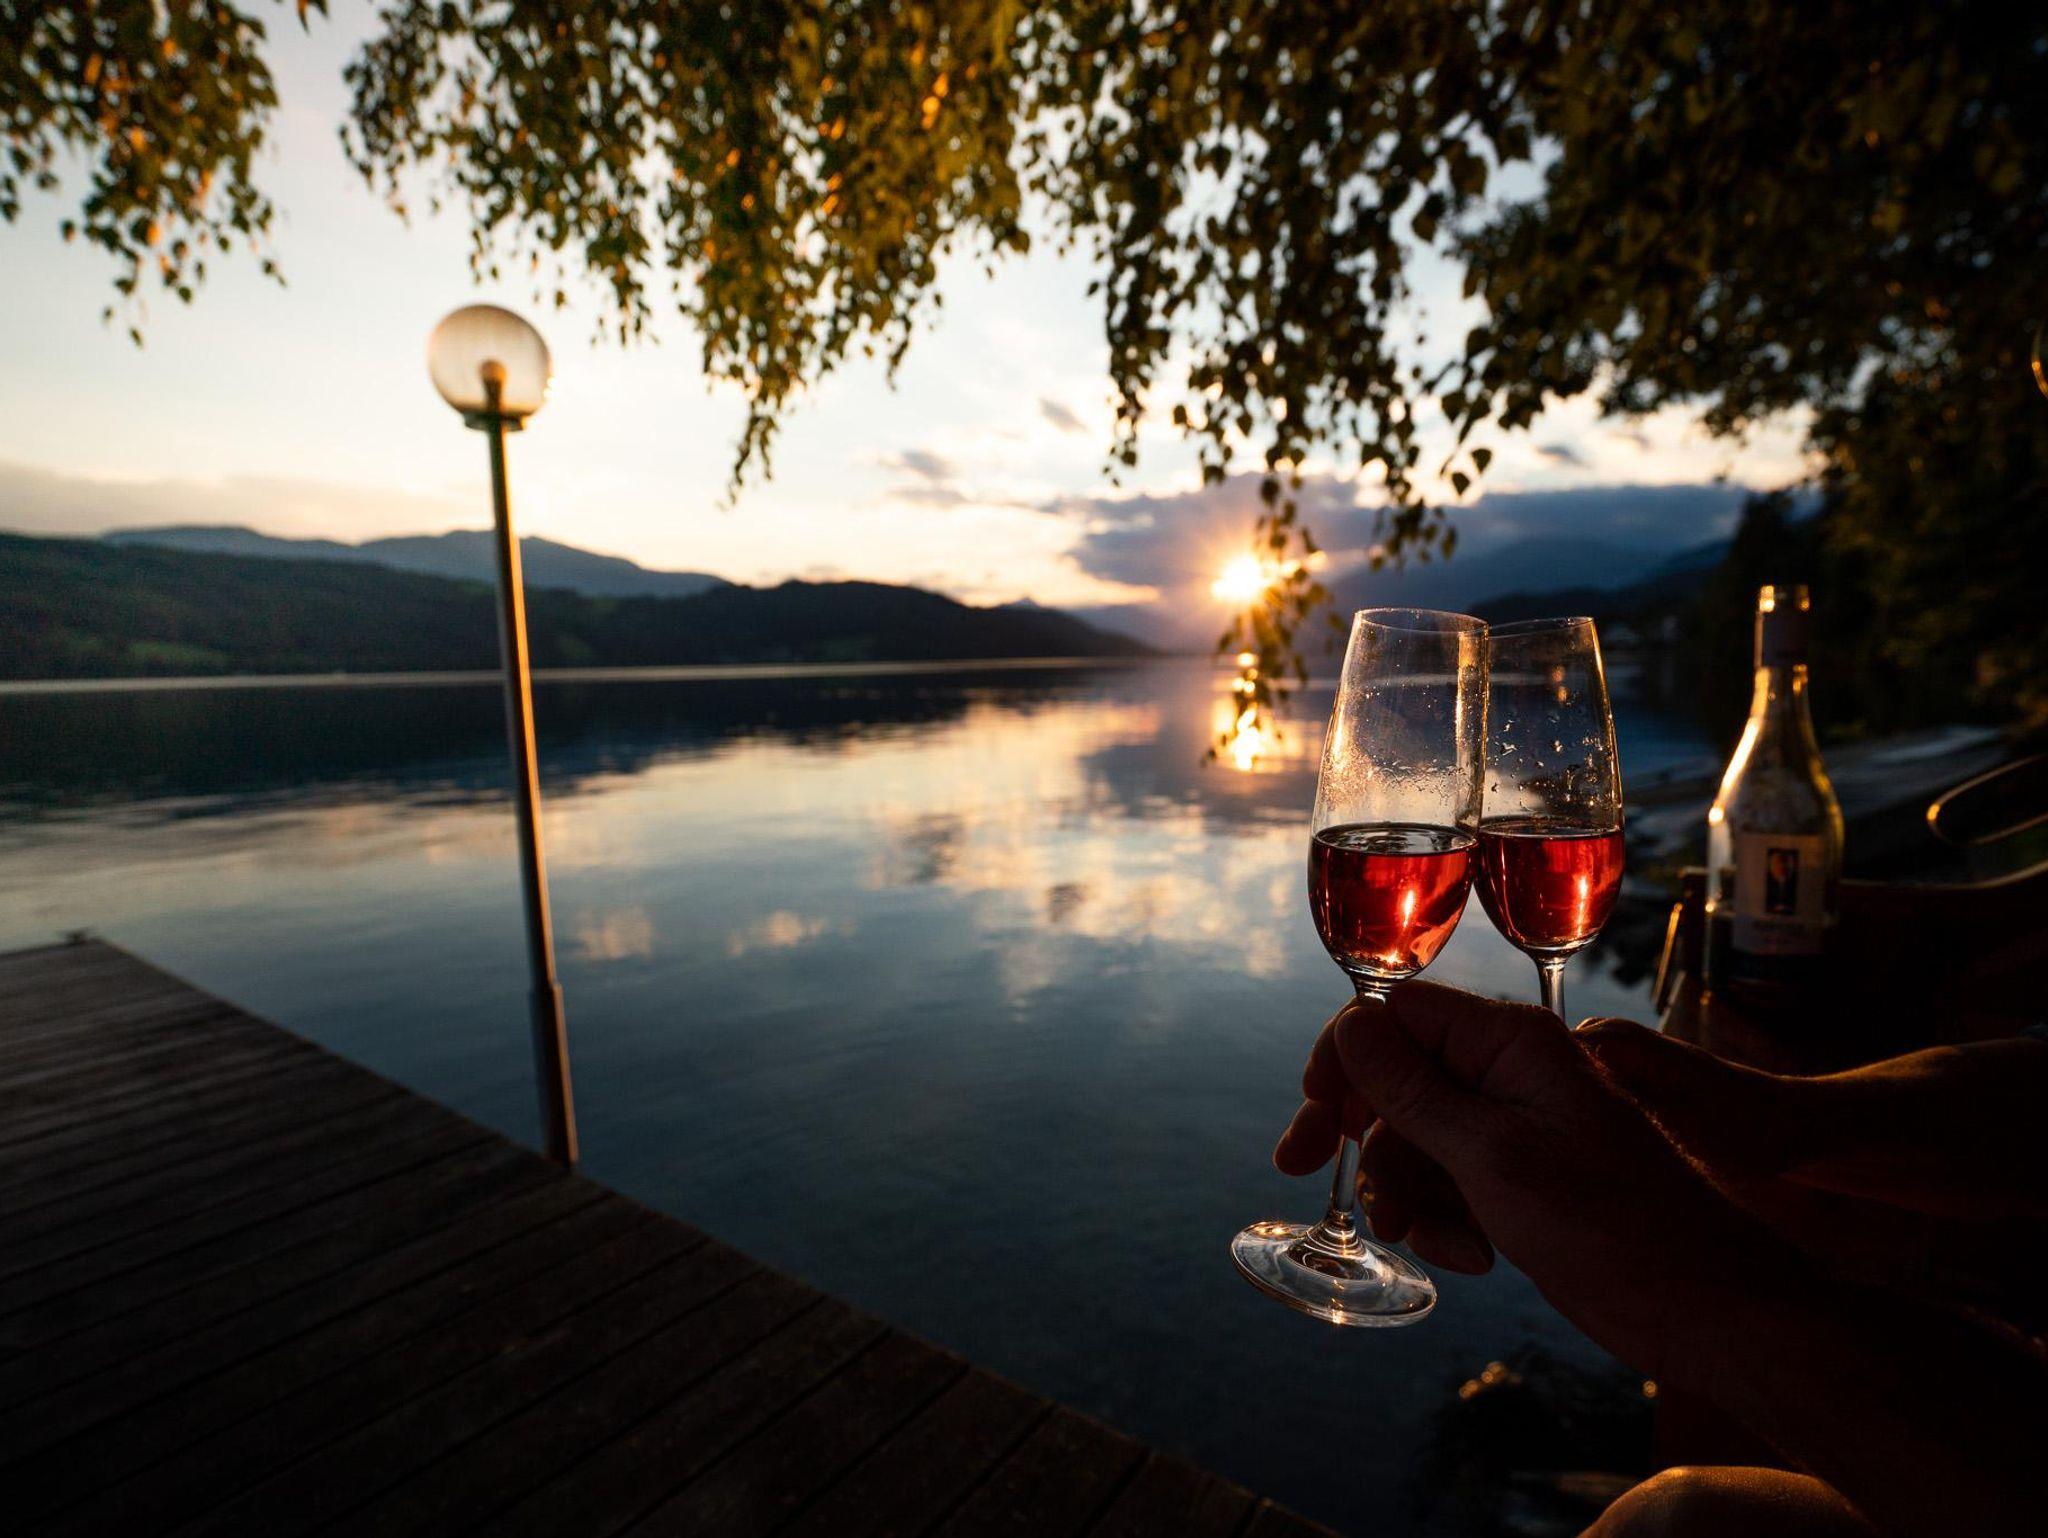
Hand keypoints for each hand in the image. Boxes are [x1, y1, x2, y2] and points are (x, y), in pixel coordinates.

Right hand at [1272, 982, 1789, 1380]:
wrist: (1701, 1307)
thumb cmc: (1612, 1224)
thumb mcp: (1491, 1154)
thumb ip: (1411, 1088)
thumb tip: (1348, 1026)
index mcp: (1509, 1042)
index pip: (1396, 1011)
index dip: (1345, 1057)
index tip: (1313, 1116)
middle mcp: (1508, 1073)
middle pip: (1394, 1079)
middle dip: (1361, 1137)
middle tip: (1303, 1173)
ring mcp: (1514, 1128)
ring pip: (1413, 1141)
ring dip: (1406, 1193)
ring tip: (1435, 1241)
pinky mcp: (1520, 1179)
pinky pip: (1447, 1183)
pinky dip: (1442, 1221)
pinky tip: (1472, 1259)